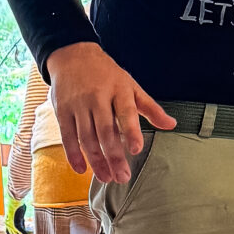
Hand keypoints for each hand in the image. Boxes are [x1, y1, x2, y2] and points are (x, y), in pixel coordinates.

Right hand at [47, 41, 176, 183]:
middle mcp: (97, 97)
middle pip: (105, 130)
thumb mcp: (131, 86)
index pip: (126, 112)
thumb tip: (172, 124)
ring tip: (106, 178)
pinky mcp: (62, 111)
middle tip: (122, 177)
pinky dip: (73, 155)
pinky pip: (67, 136)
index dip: (131, 131)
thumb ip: (150, 108)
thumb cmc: (106, 74)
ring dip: (96, 161)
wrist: (73, 55)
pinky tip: (81, 170)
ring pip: (86, 137)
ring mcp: (78, 104)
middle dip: (114, 156)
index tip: (136, 149)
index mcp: (118, 89)